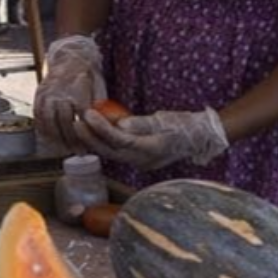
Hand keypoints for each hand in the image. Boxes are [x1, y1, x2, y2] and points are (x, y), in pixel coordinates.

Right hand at [33, 35, 105, 154]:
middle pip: (64, 123)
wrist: (69, 55)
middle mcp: (60, 93)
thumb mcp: (99, 85)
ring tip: (64, 149)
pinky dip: (43, 130)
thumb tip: (107, 124)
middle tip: (79, 152)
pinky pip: (38, 116)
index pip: (81, 118)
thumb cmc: (87, 72)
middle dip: (71, 140)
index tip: (90, 146)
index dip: (86, 134)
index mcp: (77, 90)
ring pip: (49, 122)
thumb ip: (100, 104)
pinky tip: (49, 139)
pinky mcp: (39, 96)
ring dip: (56, 139)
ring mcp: (47, 95)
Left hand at [74, 107, 228, 170]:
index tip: (88, 114)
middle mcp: (143, 160)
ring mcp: (141, 162)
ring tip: (80, 127)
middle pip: (111, 151)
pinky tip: (93, 134)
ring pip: (112, 154)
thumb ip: (142, 124)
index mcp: (151, 149)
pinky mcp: (139, 160)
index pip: (120, 140)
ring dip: (94, 141)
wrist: (201, 138)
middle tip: (76, 122)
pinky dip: (104, 143)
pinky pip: (117, 153)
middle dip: (91, 138)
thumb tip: (121, 124)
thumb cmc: (185, 125)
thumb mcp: (165, 120)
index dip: (102, 128)